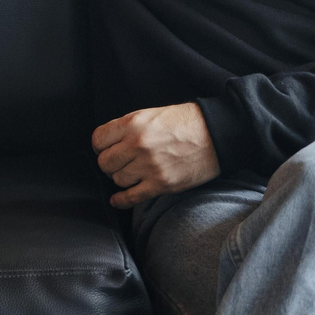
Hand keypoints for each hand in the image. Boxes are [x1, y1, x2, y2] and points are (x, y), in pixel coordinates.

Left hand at [92, 103, 220, 208]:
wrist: (215, 134)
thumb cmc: (185, 121)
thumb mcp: (151, 114)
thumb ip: (128, 127)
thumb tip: (110, 142)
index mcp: (133, 124)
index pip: (98, 139)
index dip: (100, 146)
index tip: (105, 149)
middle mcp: (137, 145)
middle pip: (104, 162)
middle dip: (109, 163)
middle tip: (119, 162)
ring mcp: (149, 166)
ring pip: (117, 179)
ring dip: (121, 178)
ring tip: (131, 173)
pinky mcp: (161, 184)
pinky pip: (132, 197)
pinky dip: (121, 201)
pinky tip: (118, 200)